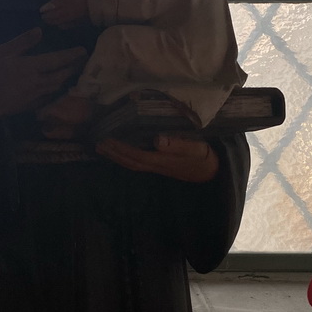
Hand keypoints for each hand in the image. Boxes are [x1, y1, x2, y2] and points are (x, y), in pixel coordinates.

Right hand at [0, 28, 86, 120]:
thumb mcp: (3, 51)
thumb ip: (23, 41)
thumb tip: (40, 31)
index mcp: (31, 66)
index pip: (58, 60)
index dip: (72, 55)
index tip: (82, 50)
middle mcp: (38, 82)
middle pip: (63, 74)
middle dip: (75, 67)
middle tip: (84, 60)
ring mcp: (37, 95)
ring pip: (59, 85)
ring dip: (69, 77)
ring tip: (75, 70)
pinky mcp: (34, 105)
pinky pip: (51, 95)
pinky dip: (58, 88)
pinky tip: (60, 84)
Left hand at [40, 0, 89, 27]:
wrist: (94, 3)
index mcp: (62, 0)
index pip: (50, 6)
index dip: (44, 9)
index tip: (41, 10)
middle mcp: (64, 10)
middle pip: (52, 15)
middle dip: (46, 17)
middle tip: (43, 17)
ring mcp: (68, 18)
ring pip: (57, 21)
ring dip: (51, 22)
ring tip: (48, 21)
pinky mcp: (74, 23)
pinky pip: (64, 26)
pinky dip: (60, 26)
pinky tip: (58, 25)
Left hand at [95, 135, 219, 182]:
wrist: (214, 172)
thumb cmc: (205, 157)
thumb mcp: (196, 148)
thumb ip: (178, 144)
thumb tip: (157, 140)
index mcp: (163, 160)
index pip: (137, 155)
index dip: (121, 149)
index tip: (107, 140)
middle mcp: (157, 165)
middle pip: (130, 162)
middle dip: (113, 154)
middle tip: (97, 143)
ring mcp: (158, 167)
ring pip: (132, 164)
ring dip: (116, 157)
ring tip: (102, 148)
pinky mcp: (160, 166)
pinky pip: (138, 162)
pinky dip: (126, 157)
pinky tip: (120, 152)